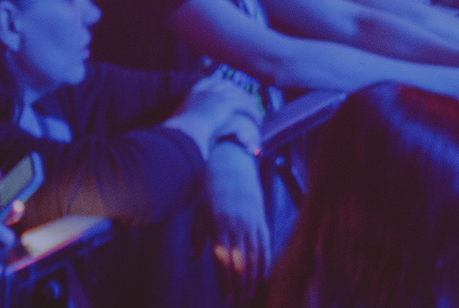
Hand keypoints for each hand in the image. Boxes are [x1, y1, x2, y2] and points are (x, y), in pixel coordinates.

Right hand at [166, 75, 263, 149]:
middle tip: (248, 100)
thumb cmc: (182, 130)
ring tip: (256, 111)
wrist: (187, 130)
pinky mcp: (227, 103)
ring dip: (249, 103)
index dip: (222, 84)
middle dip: (239, 91)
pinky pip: (245, 106)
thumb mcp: (182, 119)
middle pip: (228, 85)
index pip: (211, 81)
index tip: (229, 89)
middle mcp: (208, 90)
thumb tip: (188, 123)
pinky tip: (259, 119)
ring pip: (239, 95)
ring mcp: (218, 95)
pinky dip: (253, 112)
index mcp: (195, 91)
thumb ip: (188, 117)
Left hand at [205, 146, 270, 291]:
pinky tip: (263, 277)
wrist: (233, 165)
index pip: (222, 260)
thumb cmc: (212, 190)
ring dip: (253, 279)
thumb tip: (191, 259)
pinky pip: (266, 246)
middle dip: (239, 286)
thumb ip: (198, 237)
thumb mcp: (200, 211)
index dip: (224, 281)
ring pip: (255, 258)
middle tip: (237, 302)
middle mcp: (237, 226)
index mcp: (218, 224)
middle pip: (240, 263)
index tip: (224, 297)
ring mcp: (252, 223)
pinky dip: (266, 264)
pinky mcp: (262, 220)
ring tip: (249, 296)